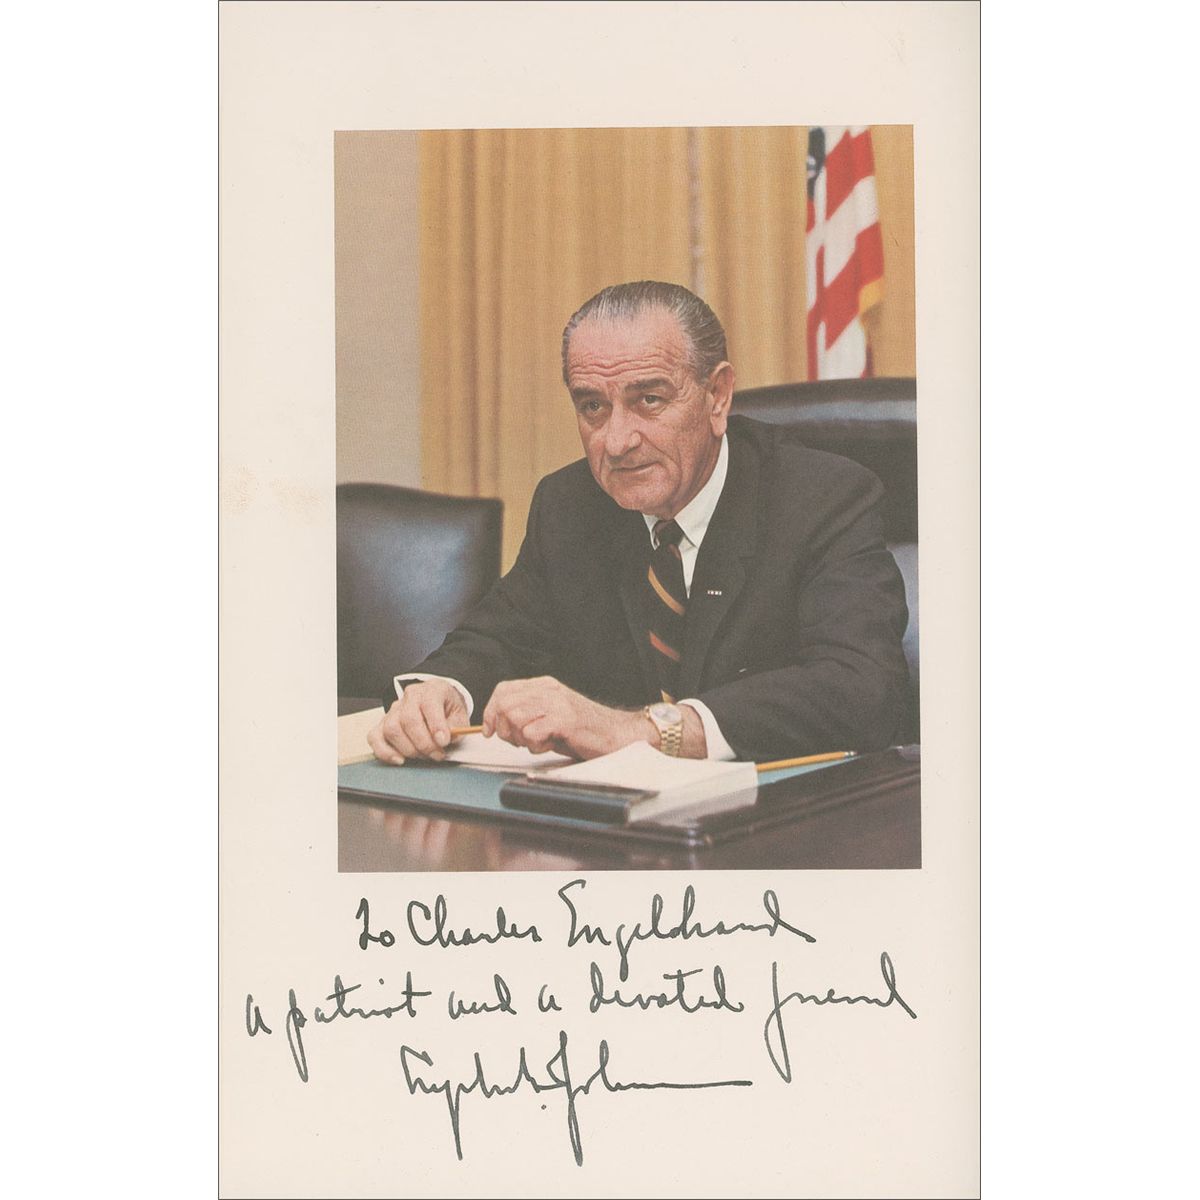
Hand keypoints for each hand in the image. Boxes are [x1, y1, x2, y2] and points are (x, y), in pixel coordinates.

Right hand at [368, 679, 468, 763]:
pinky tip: (399, 760)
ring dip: (409, 749)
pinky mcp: (382, 724)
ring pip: (391, 729)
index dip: (436, 725)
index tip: (444, 742)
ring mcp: (393, 711)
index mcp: (430, 691)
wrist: (435, 701)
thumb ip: (456, 726)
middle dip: (424, 743)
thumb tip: (448, 738)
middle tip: (437, 754)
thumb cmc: (446, 708)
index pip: (429, 704)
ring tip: (424, 756)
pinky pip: (375, 738)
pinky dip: (385, 752)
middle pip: (408, 720)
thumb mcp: (459, 713)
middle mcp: (409, 698)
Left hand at [482, 676, 648, 760]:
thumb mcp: (551, 715)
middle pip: (505, 704)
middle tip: (519, 741)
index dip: (490, 712)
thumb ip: (527, 713)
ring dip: (520, 737)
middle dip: (504, 729)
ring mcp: (557, 703)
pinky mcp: (565, 720)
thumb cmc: (584, 729)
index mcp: (544, 685)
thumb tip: (496, 723)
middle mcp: (549, 690)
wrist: (618, 733)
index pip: (503, 690)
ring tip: (537, 742)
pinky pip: (532, 732)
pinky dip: (535, 745)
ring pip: (515, 717)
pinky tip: (548, 745)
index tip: (490, 730)